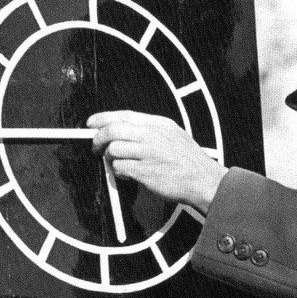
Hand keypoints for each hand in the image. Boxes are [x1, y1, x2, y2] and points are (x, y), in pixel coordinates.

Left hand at [87, 110, 226, 214]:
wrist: (204, 181)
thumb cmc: (189, 162)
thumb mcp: (174, 135)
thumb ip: (150, 130)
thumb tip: (123, 131)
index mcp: (159, 124)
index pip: (124, 115)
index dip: (102, 118)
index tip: (92, 123)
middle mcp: (152, 136)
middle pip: (112, 130)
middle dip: (98, 139)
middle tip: (96, 147)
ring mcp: (148, 153)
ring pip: (114, 149)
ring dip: (110, 158)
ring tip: (118, 164)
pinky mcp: (144, 172)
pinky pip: (119, 168)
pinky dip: (118, 173)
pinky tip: (128, 175)